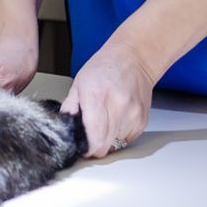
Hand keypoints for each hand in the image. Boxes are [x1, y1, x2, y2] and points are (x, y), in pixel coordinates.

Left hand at [60, 39, 155, 157]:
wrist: (134, 58)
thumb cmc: (105, 67)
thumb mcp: (79, 83)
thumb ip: (69, 108)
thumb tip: (65, 129)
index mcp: (97, 96)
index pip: (93, 139)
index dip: (86, 148)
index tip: (82, 146)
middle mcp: (117, 106)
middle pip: (104, 146)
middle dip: (95, 146)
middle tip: (90, 135)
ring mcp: (132, 114)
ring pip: (115, 145)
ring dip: (108, 139)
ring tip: (105, 121)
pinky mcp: (142, 120)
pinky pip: (127, 139)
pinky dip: (119, 134)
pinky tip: (116, 119)